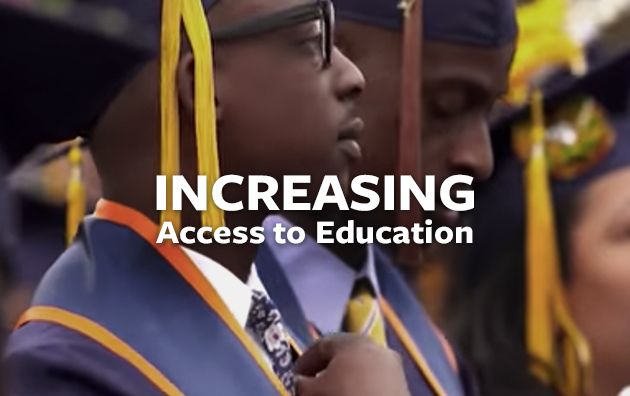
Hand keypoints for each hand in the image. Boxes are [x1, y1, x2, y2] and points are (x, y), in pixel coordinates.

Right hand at [294, 333, 410, 395]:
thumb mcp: (311, 392)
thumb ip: (301, 384)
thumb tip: (299, 382)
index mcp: (352, 341)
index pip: (321, 344)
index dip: (303, 361)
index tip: (293, 378)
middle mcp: (375, 347)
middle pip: (343, 355)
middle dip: (325, 370)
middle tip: (312, 387)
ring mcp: (392, 366)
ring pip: (361, 369)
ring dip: (345, 380)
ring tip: (333, 394)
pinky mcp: (403, 385)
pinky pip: (375, 382)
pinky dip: (362, 388)